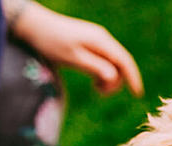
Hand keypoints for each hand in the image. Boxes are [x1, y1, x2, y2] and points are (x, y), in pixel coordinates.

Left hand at [11, 2, 143, 95]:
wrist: (34, 25)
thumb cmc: (51, 43)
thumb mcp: (73, 59)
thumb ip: (95, 68)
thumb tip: (115, 78)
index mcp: (100, 41)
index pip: (124, 61)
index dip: (133, 78)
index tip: (137, 94)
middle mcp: (102, 39)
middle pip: (120, 64)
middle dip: (116, 82)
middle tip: (99, 93)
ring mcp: (97, 40)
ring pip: (113, 63)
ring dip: (109, 79)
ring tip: (95, 89)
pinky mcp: (90, 44)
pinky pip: (105, 61)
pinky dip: (103, 73)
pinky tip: (94, 81)